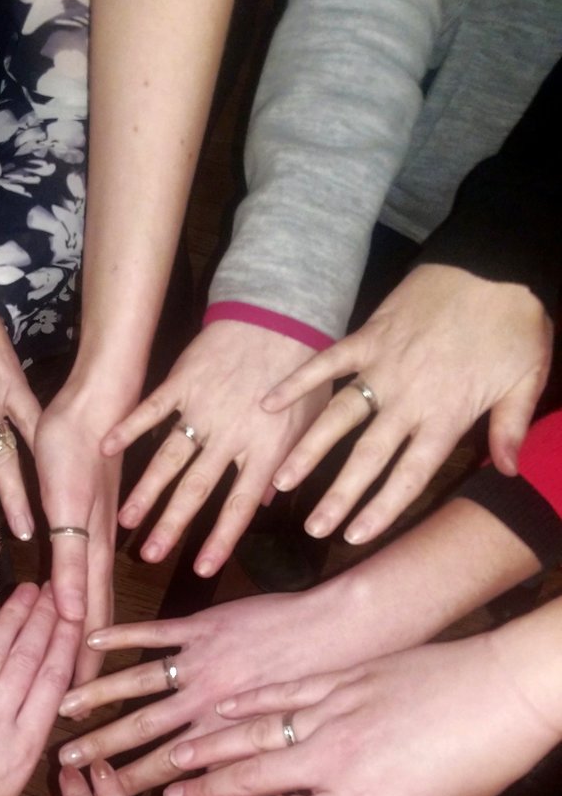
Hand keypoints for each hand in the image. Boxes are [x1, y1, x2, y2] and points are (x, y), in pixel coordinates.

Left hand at [0, 583, 80, 795]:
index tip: (74, 618)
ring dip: (13, 615)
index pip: (54, 683)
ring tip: (27, 589)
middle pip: (29, 658)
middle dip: (45, 619)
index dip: (66, 645)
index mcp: (24, 750)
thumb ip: (15, 776)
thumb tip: (20, 757)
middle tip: (55, 591)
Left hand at [35, 377, 124, 683]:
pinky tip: (77, 596)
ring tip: (84, 662)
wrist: (98, 393)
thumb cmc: (76, 441)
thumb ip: (71, 558)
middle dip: (89, 655)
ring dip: (86, 628)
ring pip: (90, 591)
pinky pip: (84, 566)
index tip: (81, 701)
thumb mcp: (66, 504)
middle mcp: (96, 546)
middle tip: (84, 698)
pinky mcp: (88, 511)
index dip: (86, 661)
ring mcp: (95, 528)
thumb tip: (74, 615)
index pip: (91, 620)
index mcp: (91, 550)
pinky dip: (82, 591)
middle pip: (94, 613)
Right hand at [54, 584, 356, 794]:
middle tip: (63, 761)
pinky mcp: (204, 627)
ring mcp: (202, 662)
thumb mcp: (296, 745)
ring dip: (98, 696)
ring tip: (63, 708)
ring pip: (137, 684)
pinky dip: (121, 636)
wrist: (345, 634)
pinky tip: (91, 641)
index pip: (169, 768)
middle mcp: (206, 703)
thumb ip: (261, 771)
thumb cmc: (327, 694)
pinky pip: (154, 632)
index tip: (102, 795)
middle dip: (100, 748)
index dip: (132, 783)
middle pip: (141, 731)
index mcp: (227, 736)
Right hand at [101, 322, 328, 574]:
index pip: (241, 504)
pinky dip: (128, 430)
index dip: (221, 538)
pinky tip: (106, 450)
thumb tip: (270, 502)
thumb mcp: (310, 416)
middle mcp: (231, 434)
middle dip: (172, 526)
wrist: (281, 309)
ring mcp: (202, 408)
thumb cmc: (302, 363)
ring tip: (126, 521)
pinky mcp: (182, 382)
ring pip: (169, 458)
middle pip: (197, 489)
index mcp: (266, 446)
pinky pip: (151, 411)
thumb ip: (290, 461)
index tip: (202, 570)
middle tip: (150, 557)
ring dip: (146, 492)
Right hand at [161, 633, 560, 795]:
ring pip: (257, 733)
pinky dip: (251, 702)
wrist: (508, 686)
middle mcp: (336, 759)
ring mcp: (335, 712)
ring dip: (212, 745)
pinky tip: (222, 706)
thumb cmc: (485, 755)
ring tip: (174, 754)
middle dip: (205, 792)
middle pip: (254, 780)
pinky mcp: (343, 679)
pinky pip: (284, 693)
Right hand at [263, 265, 553, 544]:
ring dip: (309, 451)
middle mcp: (408, 398)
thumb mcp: (528, 376)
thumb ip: (511, 426)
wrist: (494, 260)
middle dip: (339, 497)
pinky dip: (298, 382)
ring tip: (281, 481)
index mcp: (447, 414)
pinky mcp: (368, 336)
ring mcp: (382, 366)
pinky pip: (327, 363)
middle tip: (313, 528)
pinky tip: (268, 404)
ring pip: (339, 417)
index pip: (409, 474)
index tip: (355, 535)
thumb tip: (505, 471)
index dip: (381, 508)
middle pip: (367, 457)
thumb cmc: (514, 320)